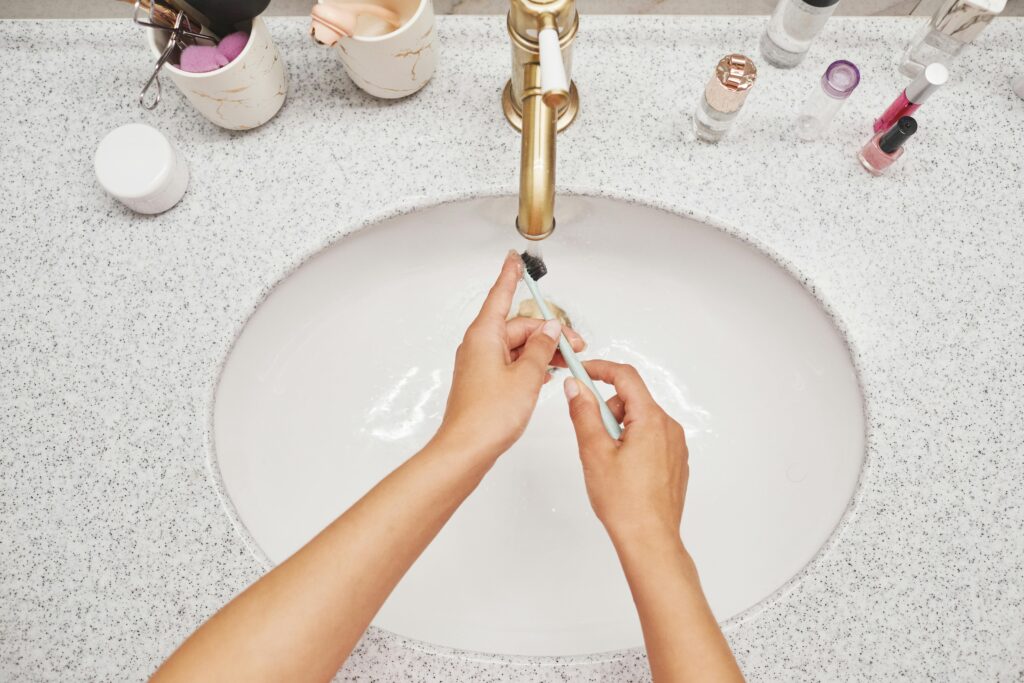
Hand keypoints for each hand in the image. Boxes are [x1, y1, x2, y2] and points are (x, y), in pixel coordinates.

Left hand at [436, 251, 585, 459]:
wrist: (467, 449)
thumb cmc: (489, 415)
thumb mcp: (527, 376)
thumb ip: (542, 349)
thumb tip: (550, 329)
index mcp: (485, 335)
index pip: (501, 296)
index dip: (511, 276)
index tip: (514, 259)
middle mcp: (479, 346)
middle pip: (518, 327)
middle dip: (548, 332)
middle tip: (575, 345)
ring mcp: (480, 365)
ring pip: (517, 347)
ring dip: (542, 352)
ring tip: (567, 363)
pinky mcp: (484, 382)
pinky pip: (511, 364)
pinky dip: (531, 366)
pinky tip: (547, 375)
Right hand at [563, 360, 687, 545]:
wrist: (650, 540)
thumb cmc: (624, 502)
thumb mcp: (594, 452)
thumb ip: (584, 413)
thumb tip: (575, 386)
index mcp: (651, 420)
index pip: (625, 376)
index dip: (600, 369)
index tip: (580, 371)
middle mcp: (669, 428)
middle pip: (632, 400)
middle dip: (607, 409)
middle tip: (592, 438)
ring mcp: (675, 446)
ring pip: (640, 420)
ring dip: (619, 429)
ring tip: (608, 461)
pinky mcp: (675, 462)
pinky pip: (651, 438)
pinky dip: (632, 443)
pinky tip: (622, 471)